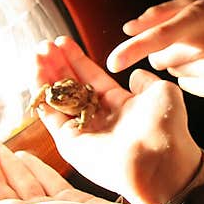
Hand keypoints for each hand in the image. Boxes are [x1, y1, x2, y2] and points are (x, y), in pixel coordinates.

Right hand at [34, 36, 201, 203]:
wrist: (161, 162)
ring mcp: (83, 131)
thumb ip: (145, 80)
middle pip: (72, 86)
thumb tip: (136, 75)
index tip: (64, 41)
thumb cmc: (168, 129)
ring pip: (58, 99)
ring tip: (38, 53)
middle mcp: (100, 118)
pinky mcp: (70, 144)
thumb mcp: (162, 92)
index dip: (78, 60)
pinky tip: (35, 72)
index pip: (92, 78)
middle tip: (46, 45)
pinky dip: (41, 94)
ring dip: (46, 75)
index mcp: (121, 106)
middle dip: (58, 64)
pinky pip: (51, 115)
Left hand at [106, 0, 203, 105]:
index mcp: (196, 18)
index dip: (131, 49)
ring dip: (180, 65)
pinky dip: (193, 79)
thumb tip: (127, 28)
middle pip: (158, 59)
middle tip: (189, 44)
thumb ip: (159, 13)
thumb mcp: (197, 6)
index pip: (156, 36)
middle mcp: (203, 44)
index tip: (112, 62)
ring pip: (171, 73)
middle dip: (165, 53)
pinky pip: (186, 87)